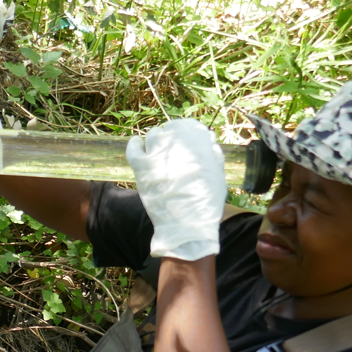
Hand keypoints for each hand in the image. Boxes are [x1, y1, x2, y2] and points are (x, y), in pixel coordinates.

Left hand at [126, 119, 225, 260]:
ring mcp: (156, 153)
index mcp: (197, 143)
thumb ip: (213, 154)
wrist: (187, 224)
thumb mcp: (218, 175)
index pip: (189, 126)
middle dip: (173, 137)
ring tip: (158, 151)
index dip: (188, 132)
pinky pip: (134, 149)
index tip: (187, 139)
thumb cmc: (206, 202)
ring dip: (156, 141)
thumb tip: (207, 139)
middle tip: (173, 149)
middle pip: (170, 130)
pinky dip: (135, 144)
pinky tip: (138, 144)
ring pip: (153, 136)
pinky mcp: (141, 166)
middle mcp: (175, 143)